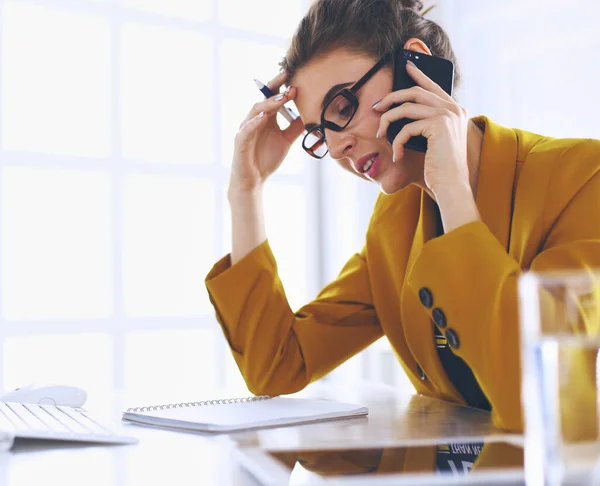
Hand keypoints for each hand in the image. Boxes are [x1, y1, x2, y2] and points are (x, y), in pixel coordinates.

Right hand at [229, 71, 303, 194]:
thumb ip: (296, 127)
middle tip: (288, 75)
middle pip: (264, 97)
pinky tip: (264, 117)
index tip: (296, 74)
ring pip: (256, 110)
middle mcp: (255, 119)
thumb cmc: (267, 158)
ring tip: (283, 97)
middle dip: (275, 86)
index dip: (282, 85)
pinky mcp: (240, 141)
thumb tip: (311, 115)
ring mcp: (246, 129)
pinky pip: (246, 130)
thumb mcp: (286, 140)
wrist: (254, 179)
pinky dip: (254, 122)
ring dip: (269, 103)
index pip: (274, 96)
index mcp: (266, 117)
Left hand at [373, 61, 470, 196]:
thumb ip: (426, 124)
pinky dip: (397, 142)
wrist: (452, 184)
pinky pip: (406, 128)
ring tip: (379, 133)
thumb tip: (402, 112)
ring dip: (388, 120)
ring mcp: (448, 115)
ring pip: (406, 108)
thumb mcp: (433, 141)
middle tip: (376, 107)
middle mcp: (454, 108)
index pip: (433, 86)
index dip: (418, 74)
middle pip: (415, 92)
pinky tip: (397, 155)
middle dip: (391, 97)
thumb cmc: (440, 167)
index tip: (406, 65)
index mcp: (456, 110)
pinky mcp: (439, 125)